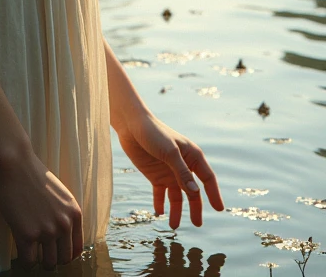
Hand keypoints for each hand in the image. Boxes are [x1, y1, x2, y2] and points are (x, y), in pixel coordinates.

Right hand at [0, 147, 83, 269]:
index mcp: (74, 214)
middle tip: (41, 251)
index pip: (77, 249)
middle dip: (52, 257)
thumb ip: (65, 215)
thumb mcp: (60, 195)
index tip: (56, 252)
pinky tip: (22, 250)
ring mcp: (46, 231)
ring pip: (48, 264)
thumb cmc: (34, 176)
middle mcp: (64, 225)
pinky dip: (26, 261)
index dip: (65, 253)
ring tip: (32, 251)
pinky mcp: (27, 235)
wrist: (15, 163)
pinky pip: (29, 262)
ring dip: (39, 260)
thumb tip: (62, 239)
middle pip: (63, 259)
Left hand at [115, 111, 224, 228]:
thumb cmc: (153, 133)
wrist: (131, 125)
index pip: (207, 178)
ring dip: (176, 210)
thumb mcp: (169, 152)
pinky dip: (160, 203)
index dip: (214, 194)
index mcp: (192, 156)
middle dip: (195, 207)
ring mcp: (169, 172)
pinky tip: (159, 213)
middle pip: (192, 191)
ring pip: (176, 196)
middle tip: (197, 224)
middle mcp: (183, 166)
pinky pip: (160, 193)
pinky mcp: (155, 175)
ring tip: (173, 226)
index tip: (219, 209)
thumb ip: (182, 173)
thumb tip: (195, 193)